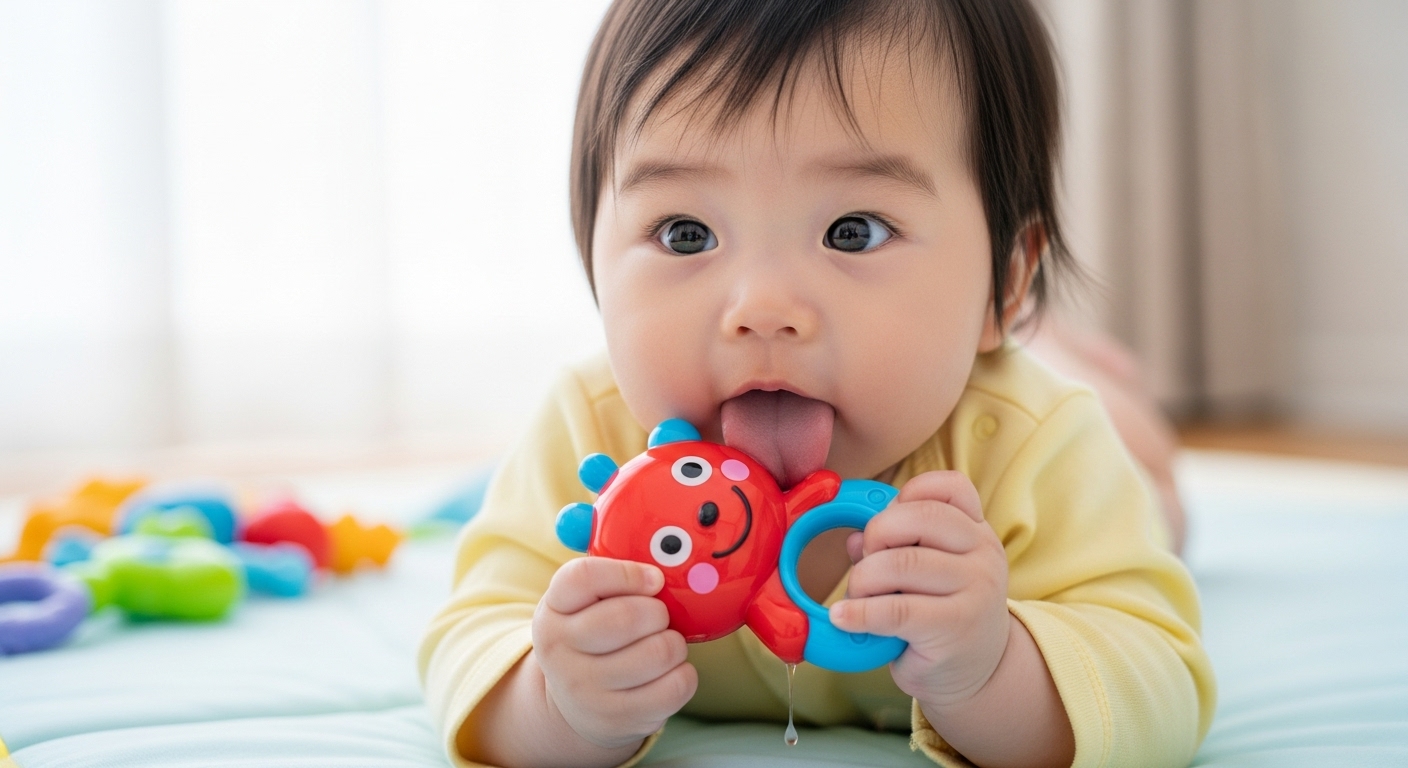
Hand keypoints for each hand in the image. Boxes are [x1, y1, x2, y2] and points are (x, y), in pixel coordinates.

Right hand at [533, 557, 697, 749]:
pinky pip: (675, 686)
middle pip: (627, 616)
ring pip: (659, 652)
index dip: (627, 572)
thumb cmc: (593, 638)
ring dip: (674, 643)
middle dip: (658, 612)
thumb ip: (612, 577)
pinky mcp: (617, 719)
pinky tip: (668, 672)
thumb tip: (655, 558)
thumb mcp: (585, 605)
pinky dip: (683, 673)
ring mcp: (586, 690)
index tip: (653, 579)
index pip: (584, 577)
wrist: (576, 703)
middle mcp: (560, 652)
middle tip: (658, 616)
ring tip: (662, 644)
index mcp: (552, 611)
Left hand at [829, 470, 1010, 708]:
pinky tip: (843, 618)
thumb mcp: (927, 573)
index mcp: (976, 531)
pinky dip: (859, 612)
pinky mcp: (954, 627)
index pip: (950, 487)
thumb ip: (895, 547)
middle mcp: (983, 554)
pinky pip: (895, 610)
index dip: (906, 495)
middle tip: (866, 562)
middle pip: (921, 517)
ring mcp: (975, 590)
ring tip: (857, 596)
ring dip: (863, 578)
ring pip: (902, 563)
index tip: (886, 520)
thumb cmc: (942, 614)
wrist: (979, 673)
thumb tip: (851, 538)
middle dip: (877, 533)